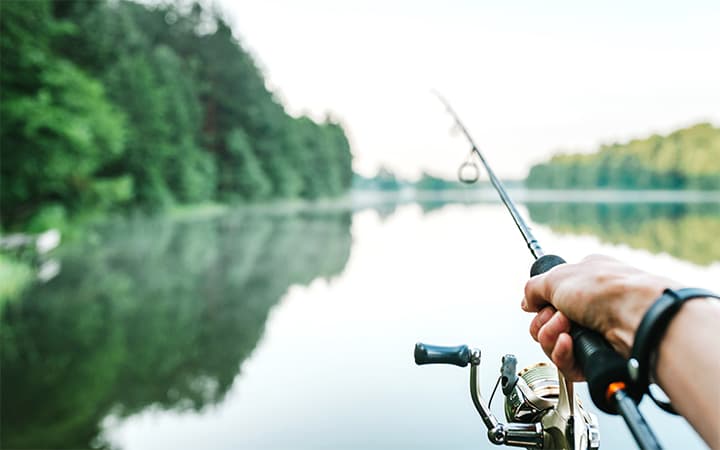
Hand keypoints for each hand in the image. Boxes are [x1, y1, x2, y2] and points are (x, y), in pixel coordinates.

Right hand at [522, 255, 679, 380]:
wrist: (638, 318)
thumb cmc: (608, 290)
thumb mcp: (558, 276)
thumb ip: (533, 288)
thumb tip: (526, 302)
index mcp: (584, 281)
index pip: (549, 298)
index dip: (540, 304)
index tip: (540, 304)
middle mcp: (589, 307)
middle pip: (546, 323)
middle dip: (544, 322)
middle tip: (558, 317)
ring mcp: (594, 333)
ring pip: (553, 345)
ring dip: (551, 337)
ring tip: (566, 329)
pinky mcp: (597, 357)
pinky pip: (566, 364)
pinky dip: (563, 354)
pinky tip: (570, 344)